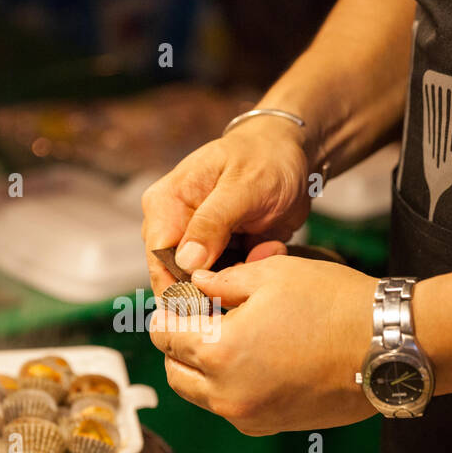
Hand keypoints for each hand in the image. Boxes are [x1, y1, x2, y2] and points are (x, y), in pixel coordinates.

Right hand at [141, 116, 312, 295]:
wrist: (293, 152)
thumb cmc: (266, 158)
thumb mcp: (243, 186)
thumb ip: (212, 223)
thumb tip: (185, 263)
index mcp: (165, 204)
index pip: (159, 260)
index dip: (180, 288)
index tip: (215, 300)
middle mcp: (172, 225)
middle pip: (179, 277)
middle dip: (219, 281)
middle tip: (256, 260)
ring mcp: (194, 241)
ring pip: (205, 283)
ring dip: (239, 276)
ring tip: (268, 247)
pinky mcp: (217, 253)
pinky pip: (227, 279)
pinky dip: (250, 270)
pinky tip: (270, 247)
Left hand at [149, 255, 378, 434]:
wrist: (389, 348)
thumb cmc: (333, 304)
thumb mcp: (271, 276)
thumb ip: (222, 282)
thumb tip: (197, 284)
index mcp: (218, 352)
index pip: (164, 336)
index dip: (169, 313)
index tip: (181, 301)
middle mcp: (226, 394)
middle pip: (174, 372)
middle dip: (178, 346)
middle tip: (199, 320)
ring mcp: (249, 415)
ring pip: (200, 395)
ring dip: (201, 369)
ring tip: (229, 338)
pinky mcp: (271, 425)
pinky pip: (232, 407)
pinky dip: (229, 387)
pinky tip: (255, 359)